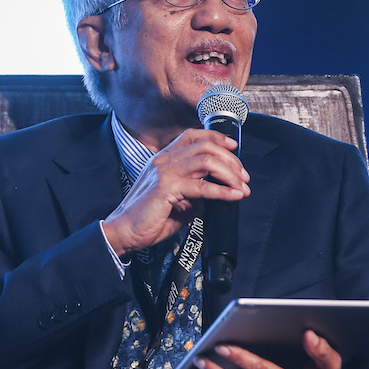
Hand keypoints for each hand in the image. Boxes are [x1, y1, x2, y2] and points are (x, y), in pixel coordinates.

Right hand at [102, 128, 249, 255]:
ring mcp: (164, 172)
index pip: (193, 136)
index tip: (234, 147)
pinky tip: (233, 196)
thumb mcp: (179, 200)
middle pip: (205, 147)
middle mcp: (164, 161)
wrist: (125, 232)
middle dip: (230, 160)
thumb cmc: (149, 218)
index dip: (216, 138)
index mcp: (165, 159)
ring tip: (241, 186)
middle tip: (243, 176)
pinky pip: (201, 186)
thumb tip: (220, 191)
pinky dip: (222, 191)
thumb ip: (197, 191)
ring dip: (230, 174)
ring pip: (206, 161)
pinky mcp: (165, 188)